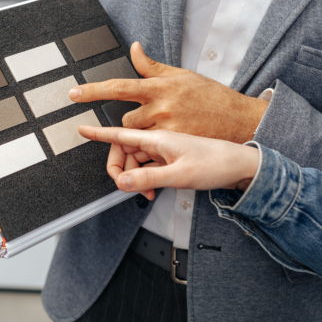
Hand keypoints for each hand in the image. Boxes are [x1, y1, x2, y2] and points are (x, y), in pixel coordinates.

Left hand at [68, 42, 267, 143]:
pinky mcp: (176, 145)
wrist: (239, 118)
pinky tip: (168, 147)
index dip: (93, 90)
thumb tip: (134, 47)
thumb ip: (152, 66)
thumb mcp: (181, 75)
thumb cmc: (210, 96)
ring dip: (144, 138)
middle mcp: (161, 106)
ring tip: (165, 135)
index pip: (119, 86)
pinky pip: (153, 152)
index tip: (73, 93)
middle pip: (126, 119)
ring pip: (138, 137)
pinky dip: (155, 152)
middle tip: (152, 122)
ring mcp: (168, 127)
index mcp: (159, 86)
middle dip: (133, 123)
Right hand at [79, 125, 259, 198]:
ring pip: (136, 162)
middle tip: (125, 187)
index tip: (82, 128)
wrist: (240, 165)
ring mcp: (165, 150)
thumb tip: (121, 182)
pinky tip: (154, 190)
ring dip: (135, 178)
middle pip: (125, 152)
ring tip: (149, 193)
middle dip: (120, 170)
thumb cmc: (215, 163)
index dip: (99, 133)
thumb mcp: (179, 175)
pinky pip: (149, 167)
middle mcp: (158, 141)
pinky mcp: (172, 159)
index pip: (120, 134)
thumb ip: (147, 179)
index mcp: (157, 138)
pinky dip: (146, 179)